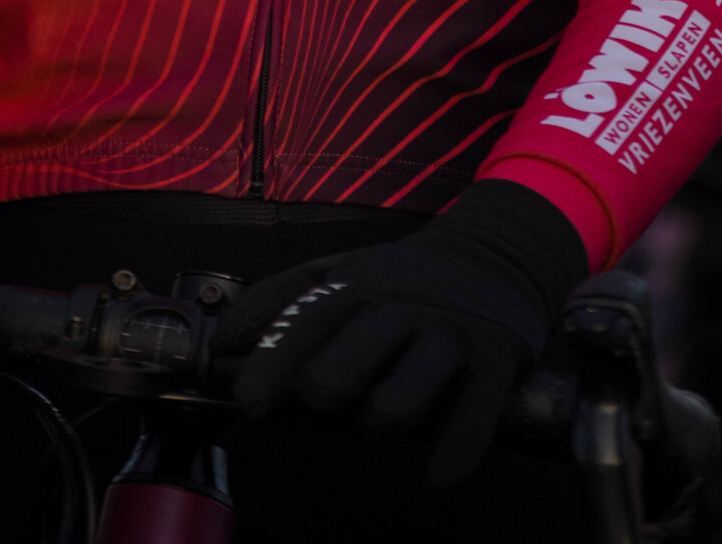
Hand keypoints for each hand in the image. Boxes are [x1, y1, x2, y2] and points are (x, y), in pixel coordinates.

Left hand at [216, 180, 584, 485]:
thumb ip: (280, 299)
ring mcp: (448, 333)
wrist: (498, 250)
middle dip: (323, 395)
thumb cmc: (404, 276)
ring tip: (384, 414)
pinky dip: (450, 454)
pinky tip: (436, 471)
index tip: (248, 404)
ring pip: (397, 402)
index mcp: (358, 283)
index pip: (303, 324)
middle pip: (341, 370)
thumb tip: (223, 342)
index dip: (271, 366)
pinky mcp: (494, 359)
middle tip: (325, 399)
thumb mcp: (342, 268)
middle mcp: (400, 306)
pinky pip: (470, 420)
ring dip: (382, 419)